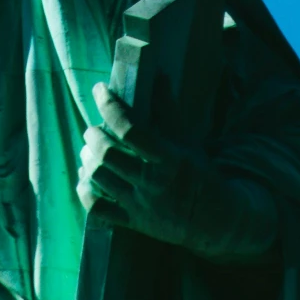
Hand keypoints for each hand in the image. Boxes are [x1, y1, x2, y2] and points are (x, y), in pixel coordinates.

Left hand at [76, 82, 277, 263]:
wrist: (214, 220)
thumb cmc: (199, 175)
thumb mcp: (189, 141)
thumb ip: (169, 110)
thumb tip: (158, 76)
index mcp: (169, 158)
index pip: (130, 129)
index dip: (110, 106)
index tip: (99, 90)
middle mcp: (152, 182)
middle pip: (107, 154)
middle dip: (93, 135)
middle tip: (93, 129)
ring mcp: (141, 206)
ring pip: (99, 178)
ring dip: (87, 158)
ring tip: (88, 149)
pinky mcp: (133, 224)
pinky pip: (98, 210)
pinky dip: (85, 191)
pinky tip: (85, 178)